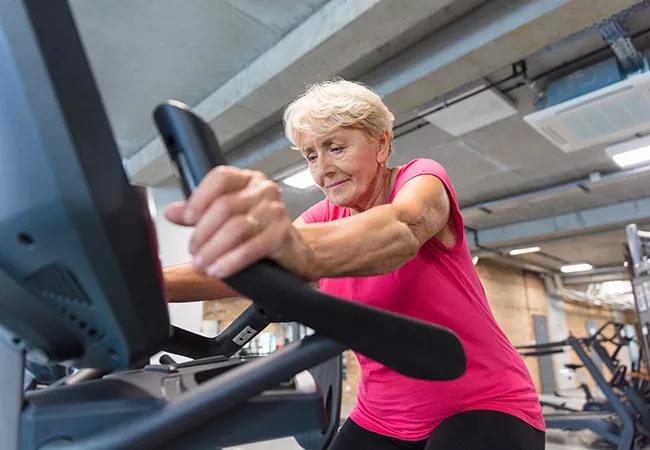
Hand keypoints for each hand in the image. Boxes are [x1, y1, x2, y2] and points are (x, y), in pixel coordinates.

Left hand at [164, 166, 311, 278]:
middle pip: (225, 206)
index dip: (199, 198)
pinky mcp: (282, 234)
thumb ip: (200, 213)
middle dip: (203, 233)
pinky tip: (219, 270)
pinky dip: (231, 261)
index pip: (220, 178)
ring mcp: (276, 211)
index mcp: (247, 180)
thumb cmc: (259, 232)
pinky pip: (251, 248)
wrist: (295, 252)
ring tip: (202, 264)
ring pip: (236, 228)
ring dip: (214, 250)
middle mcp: (264, 190)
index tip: (186, 219)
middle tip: (194, 252)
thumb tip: (172, 212)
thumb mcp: (228, 219)